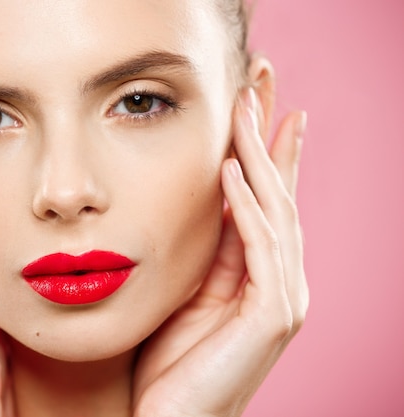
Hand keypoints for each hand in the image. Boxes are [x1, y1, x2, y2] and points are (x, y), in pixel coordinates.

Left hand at [132, 89, 308, 416]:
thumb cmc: (168, 360)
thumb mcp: (183, 292)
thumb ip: (200, 253)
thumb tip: (199, 204)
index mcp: (254, 275)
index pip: (262, 199)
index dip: (263, 150)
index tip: (255, 107)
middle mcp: (278, 281)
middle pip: (276, 193)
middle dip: (269, 137)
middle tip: (262, 83)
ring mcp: (283, 299)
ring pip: (275, 211)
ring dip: (259, 157)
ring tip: (244, 111)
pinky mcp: (273, 316)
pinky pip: (263, 247)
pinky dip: (248, 206)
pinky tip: (233, 171)